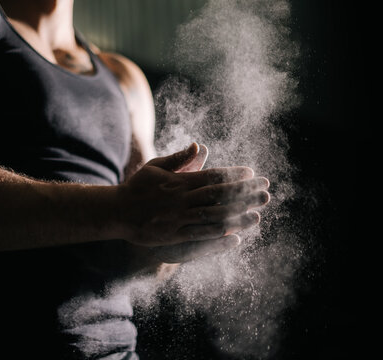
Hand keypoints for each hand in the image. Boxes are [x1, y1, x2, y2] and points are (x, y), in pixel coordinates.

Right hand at [118, 143, 269, 261]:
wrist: (116, 211)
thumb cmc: (137, 187)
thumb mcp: (156, 167)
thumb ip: (179, 159)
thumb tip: (200, 146)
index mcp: (179, 181)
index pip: (212, 176)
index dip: (234, 175)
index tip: (252, 174)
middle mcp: (181, 199)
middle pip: (218, 195)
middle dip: (244, 194)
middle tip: (266, 192)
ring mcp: (178, 218)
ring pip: (213, 216)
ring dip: (238, 215)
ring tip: (258, 213)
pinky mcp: (173, 235)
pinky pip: (201, 235)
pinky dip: (220, 234)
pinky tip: (237, 234)